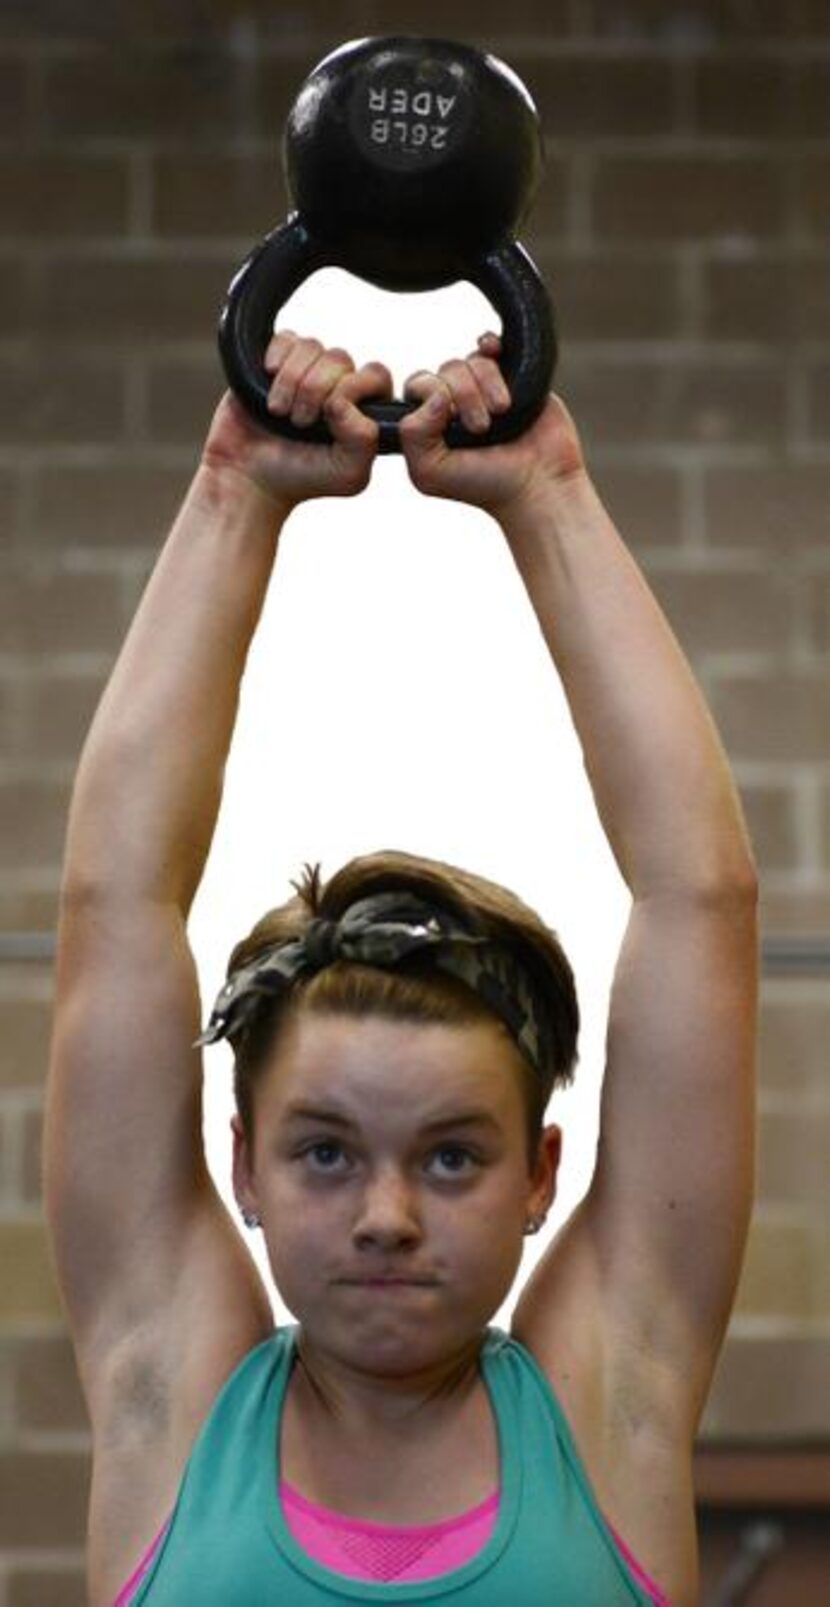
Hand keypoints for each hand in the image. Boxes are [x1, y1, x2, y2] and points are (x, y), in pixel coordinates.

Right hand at [200, 333, 393, 513]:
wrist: (250, 477)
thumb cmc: (303, 478)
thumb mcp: (347, 473)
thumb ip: (364, 441)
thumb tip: (343, 400)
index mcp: (364, 408)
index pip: (376, 374)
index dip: (353, 389)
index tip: (329, 417)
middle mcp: (339, 385)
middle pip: (340, 358)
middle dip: (315, 390)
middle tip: (299, 422)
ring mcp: (308, 371)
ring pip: (312, 347)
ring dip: (291, 381)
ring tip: (279, 412)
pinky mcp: (277, 361)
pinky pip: (286, 339)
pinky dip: (277, 359)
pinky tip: (266, 380)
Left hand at [399, 333, 585, 517]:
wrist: (538, 482)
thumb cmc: (484, 484)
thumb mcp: (430, 474)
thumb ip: (412, 436)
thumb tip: (434, 393)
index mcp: (429, 422)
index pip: (416, 386)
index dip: (430, 395)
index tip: (453, 423)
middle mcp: (453, 403)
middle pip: (444, 371)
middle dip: (463, 395)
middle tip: (481, 427)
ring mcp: (483, 388)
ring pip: (471, 361)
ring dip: (487, 385)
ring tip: (502, 412)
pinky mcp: (512, 375)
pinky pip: (490, 345)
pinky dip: (490, 345)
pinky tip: (496, 354)